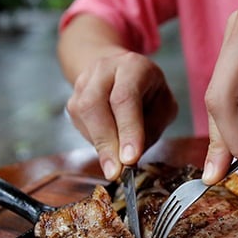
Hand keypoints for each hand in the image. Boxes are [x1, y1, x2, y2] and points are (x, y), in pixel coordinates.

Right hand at [66, 49, 176, 180]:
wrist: (121, 73)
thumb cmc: (149, 93)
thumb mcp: (163, 106)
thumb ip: (151, 128)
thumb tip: (130, 158)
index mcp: (133, 66)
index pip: (126, 98)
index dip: (127, 130)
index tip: (130, 158)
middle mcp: (104, 69)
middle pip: (96, 105)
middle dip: (107, 143)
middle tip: (116, 171)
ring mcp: (85, 82)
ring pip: (83, 114)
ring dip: (98, 144)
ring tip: (114, 165)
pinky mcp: (73, 99)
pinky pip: (79, 124)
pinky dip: (94, 140)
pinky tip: (108, 146)